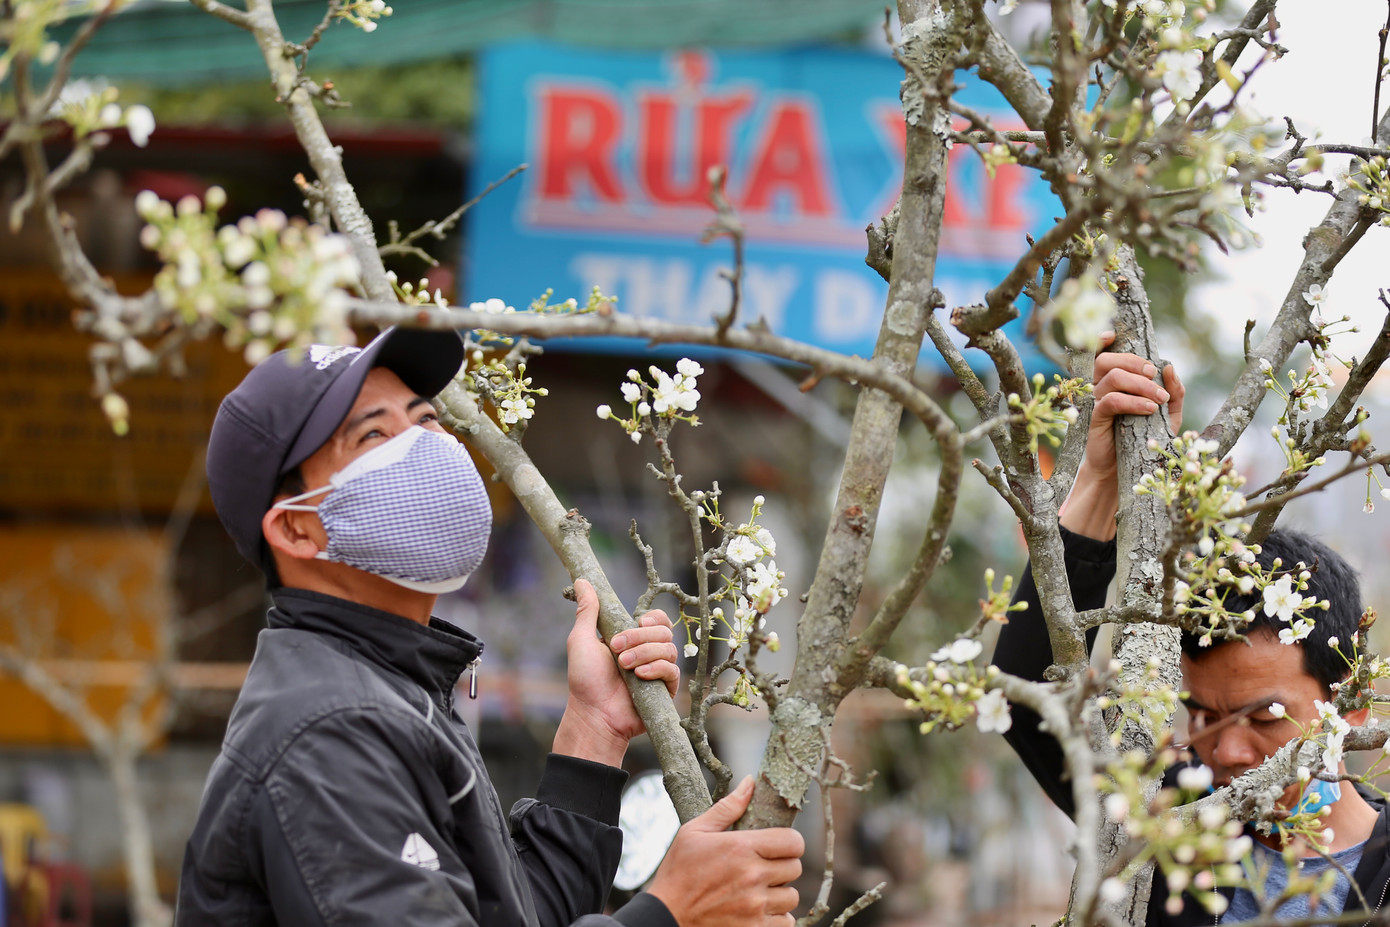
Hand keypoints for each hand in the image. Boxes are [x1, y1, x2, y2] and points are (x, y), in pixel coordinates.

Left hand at [552, 579, 678, 766]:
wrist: (593, 713)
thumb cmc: (584, 679)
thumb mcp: (582, 640)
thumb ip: (587, 610)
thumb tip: (582, 580)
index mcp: (633, 638)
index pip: (657, 619)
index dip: (653, 618)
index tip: (639, 621)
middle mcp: (648, 652)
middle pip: (664, 631)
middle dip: (639, 638)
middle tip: (616, 650)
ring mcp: (658, 671)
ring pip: (669, 649)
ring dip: (644, 654)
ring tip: (624, 667)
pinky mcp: (665, 690)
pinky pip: (672, 670)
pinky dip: (656, 669)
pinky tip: (639, 676)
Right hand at [647, 776, 803, 926]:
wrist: (666, 916)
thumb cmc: (678, 872)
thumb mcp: (695, 832)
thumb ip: (727, 807)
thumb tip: (750, 782)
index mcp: (742, 848)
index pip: (793, 842)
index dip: (789, 843)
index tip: (777, 846)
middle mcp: (753, 876)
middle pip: (795, 868)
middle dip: (782, 866)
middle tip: (763, 868)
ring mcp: (755, 906)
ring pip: (792, 896)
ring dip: (780, 893)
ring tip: (759, 890)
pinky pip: (787, 922)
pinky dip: (777, 917)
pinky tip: (758, 910)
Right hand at [1060, 333, 1183, 540]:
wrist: (1122, 472)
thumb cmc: (1143, 440)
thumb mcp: (1166, 415)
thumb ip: (1173, 391)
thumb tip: (1170, 366)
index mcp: (1112, 382)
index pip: (1099, 354)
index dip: (1101, 340)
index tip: (1113, 335)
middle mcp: (1099, 389)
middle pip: (1106, 360)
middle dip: (1134, 362)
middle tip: (1154, 375)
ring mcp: (1095, 403)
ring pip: (1111, 377)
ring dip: (1139, 383)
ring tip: (1158, 400)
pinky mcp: (1094, 420)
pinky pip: (1111, 401)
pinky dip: (1133, 401)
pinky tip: (1149, 410)